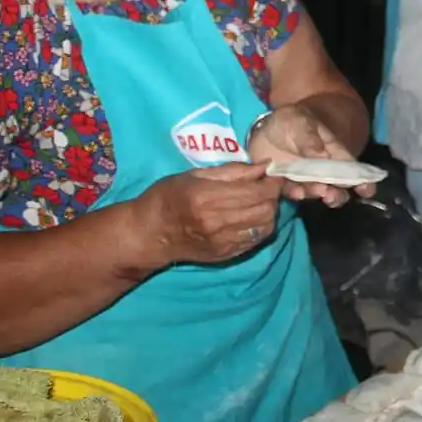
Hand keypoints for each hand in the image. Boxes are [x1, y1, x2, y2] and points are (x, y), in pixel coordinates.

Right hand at [135, 162, 282, 266]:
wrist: (148, 235)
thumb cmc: (166, 197)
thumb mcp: (194, 175)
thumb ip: (232, 171)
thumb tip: (264, 166)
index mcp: (206, 198)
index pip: (256, 191)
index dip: (272, 182)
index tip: (273, 174)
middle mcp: (216, 222)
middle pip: (266, 209)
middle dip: (273, 196)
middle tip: (267, 187)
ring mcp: (222, 242)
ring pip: (265, 226)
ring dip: (269, 212)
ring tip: (259, 201)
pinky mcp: (225, 255)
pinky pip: (256, 240)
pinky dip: (261, 226)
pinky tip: (251, 217)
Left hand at [248, 104, 372, 207]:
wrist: (266, 127)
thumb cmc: (291, 120)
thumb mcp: (300, 122)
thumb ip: (310, 140)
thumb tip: (323, 157)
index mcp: (332, 152)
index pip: (350, 167)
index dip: (361, 180)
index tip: (366, 190)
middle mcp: (321, 169)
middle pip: (336, 186)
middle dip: (337, 194)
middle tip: (331, 194)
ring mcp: (304, 178)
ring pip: (316, 192)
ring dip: (318, 194)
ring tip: (317, 192)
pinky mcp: (286, 183)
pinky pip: (293, 192)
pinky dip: (296, 194)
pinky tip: (296, 192)